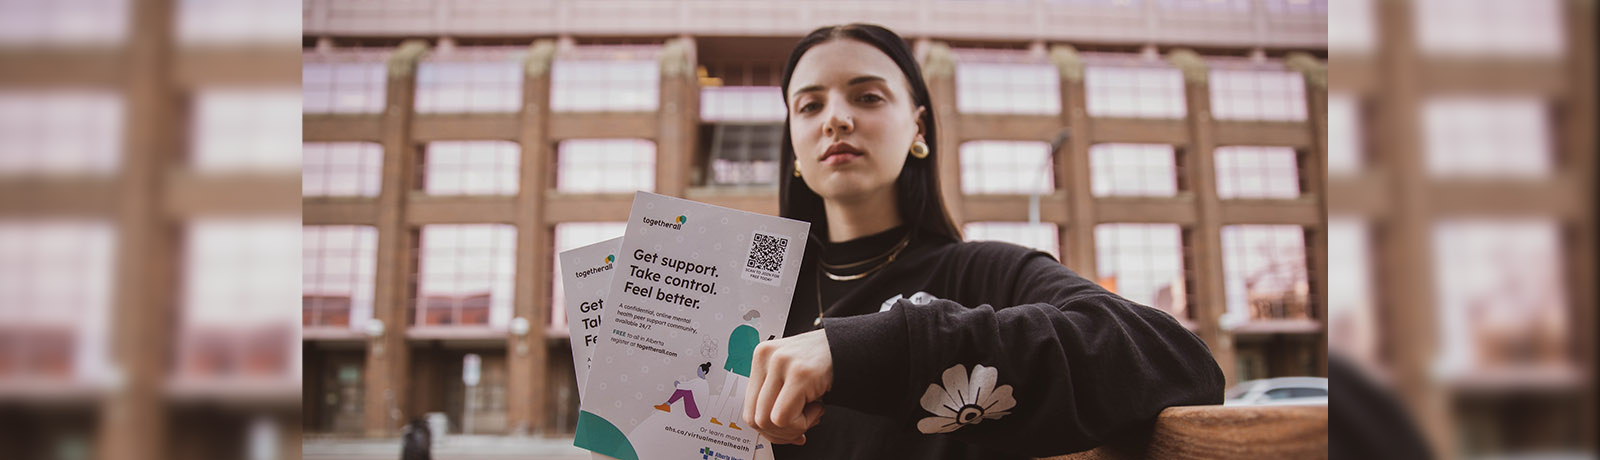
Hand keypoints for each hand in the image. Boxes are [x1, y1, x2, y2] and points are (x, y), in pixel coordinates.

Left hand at [744, 329, 831, 444]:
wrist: (852, 346)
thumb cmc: (822, 363)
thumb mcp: (790, 375)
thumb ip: (775, 397)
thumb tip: (771, 432)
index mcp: (761, 356)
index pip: (748, 408)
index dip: (767, 429)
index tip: (786, 432)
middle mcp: (766, 357)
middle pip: (755, 417)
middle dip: (779, 433)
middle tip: (800, 428)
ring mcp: (781, 363)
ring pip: (768, 420)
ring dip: (793, 428)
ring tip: (812, 413)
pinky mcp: (799, 374)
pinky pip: (784, 417)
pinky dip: (803, 423)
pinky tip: (818, 408)